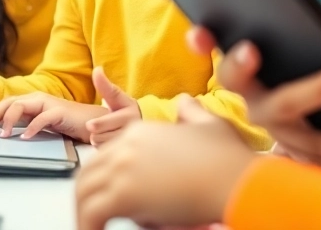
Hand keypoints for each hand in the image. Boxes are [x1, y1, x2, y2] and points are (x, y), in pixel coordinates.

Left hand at [0, 93, 103, 140]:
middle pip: (8, 103)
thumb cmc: (66, 124)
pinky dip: (32, 127)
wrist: (92, 121)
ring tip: (2, 135)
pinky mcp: (60, 111)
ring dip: (8, 120)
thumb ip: (24, 124)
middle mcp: (36, 99)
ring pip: (20, 105)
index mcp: (30, 101)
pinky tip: (25, 137)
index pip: (4, 105)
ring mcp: (48, 103)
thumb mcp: (40, 124)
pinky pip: (42, 118)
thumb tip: (3, 134)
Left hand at [75, 97, 255, 229]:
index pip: (107, 155)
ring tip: (91, 227)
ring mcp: (124, 167)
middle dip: (87, 193)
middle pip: (90, 171)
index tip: (108, 194)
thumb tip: (184, 103)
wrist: (236, 180)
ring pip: (85, 191)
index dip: (105, 177)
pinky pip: (92, 212)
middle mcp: (128, 145)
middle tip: (93, 214)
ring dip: (84, 211)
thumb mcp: (210, 125)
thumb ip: (192, 112)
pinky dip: (87, 225)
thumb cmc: (228, 161)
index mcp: (141, 131)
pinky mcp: (124, 194)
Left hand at [86, 67, 142, 145]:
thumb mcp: (116, 95)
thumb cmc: (124, 107)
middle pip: (104, 135)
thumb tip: (97, 69)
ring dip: (98, 141)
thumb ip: (105, 85)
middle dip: (96, 132)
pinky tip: (105, 143)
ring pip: (104, 145)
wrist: (141, 123)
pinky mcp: (126, 152)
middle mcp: (131, 130)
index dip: (100, 123)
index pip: (112, 121)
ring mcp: (129, 143)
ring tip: (99, 134)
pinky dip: (102, 149)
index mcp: (129, 115)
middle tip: (92, 128)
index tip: (90, 125)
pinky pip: (107, 153)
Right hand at [197, 26, 320, 180]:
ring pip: (287, 120)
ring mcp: (279, 131)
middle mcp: (261, 99)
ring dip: (317, 95)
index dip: (202, 42)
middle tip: (254, 48)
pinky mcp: (302, 157)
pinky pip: (316, 154)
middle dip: (240, 66)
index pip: (222, 50)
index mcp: (265, 65)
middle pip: (240, 85)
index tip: (198, 32)